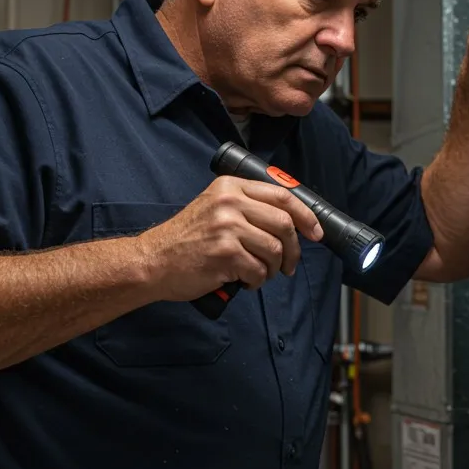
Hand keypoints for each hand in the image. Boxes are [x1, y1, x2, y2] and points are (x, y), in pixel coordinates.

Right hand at [137, 176, 323, 301]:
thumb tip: (292, 220)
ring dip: (272, 268)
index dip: (305, 216)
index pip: (282, 195)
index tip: (316, 232)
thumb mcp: (215, 207)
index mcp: (230, 186)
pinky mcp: (225, 254)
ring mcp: (227, 227)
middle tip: (288, 265)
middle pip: (284, 223)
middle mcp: (229, 202)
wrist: (152, 261)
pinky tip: (242, 281)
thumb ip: (248, 206)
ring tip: (258, 273)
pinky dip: (256, 281)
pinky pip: (259, 271)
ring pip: (275, 250)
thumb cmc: (186, 239)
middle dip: (293, 249)